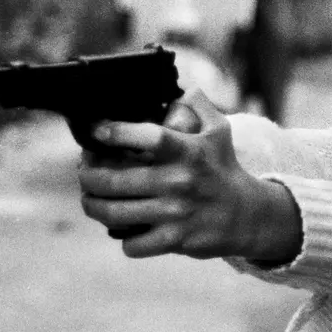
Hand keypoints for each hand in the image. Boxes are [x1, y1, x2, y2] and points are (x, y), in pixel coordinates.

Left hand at [78, 89, 299, 260]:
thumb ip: (198, 104)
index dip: (117, 132)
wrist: (247, 216)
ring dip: (93, 206)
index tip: (96, 131)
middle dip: (88, 177)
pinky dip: (123, 239)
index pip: (149, 137)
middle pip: (115, 180)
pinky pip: (132, 244)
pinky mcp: (175, 240)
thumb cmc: (224, 170)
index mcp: (187, 151)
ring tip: (90, 199)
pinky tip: (124, 229)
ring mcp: (175, 213)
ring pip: (114, 213)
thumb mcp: (218, 131)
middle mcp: (178, 181)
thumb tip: (180, 87)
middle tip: (84, 173)